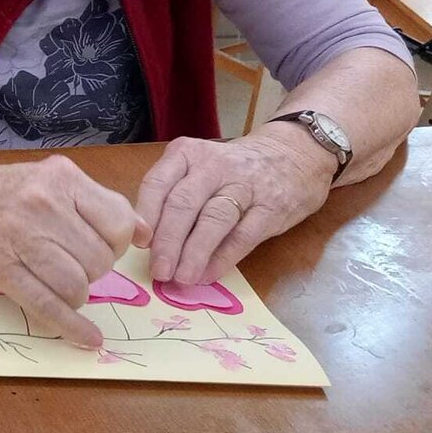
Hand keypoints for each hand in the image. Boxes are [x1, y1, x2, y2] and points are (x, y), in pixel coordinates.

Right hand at [0, 155, 148, 348]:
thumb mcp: (48, 180)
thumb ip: (95, 203)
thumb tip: (145, 233)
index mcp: (60, 177)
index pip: (118, 222)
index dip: (115, 244)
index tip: (100, 247)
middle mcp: (43, 202)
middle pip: (98, 259)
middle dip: (92, 272)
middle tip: (70, 264)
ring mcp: (20, 236)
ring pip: (77, 285)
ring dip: (76, 294)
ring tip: (58, 283)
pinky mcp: (1, 269)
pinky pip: (48, 305)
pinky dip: (72, 327)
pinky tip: (87, 338)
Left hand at [136, 127, 336, 285]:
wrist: (292, 156)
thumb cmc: (231, 170)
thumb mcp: (198, 168)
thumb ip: (173, 195)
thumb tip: (147, 242)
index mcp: (187, 154)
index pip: (158, 182)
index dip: (146, 214)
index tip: (139, 242)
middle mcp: (213, 166)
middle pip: (184, 204)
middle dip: (168, 241)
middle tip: (158, 271)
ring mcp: (244, 186)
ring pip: (213, 220)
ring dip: (194, 253)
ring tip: (181, 278)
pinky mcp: (270, 208)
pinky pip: (242, 236)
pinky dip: (222, 258)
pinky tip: (208, 274)